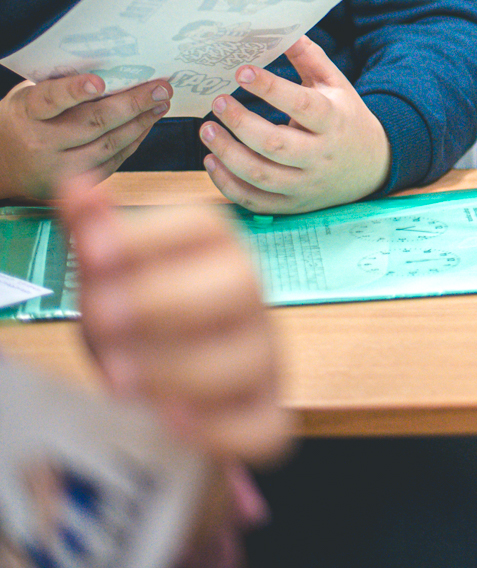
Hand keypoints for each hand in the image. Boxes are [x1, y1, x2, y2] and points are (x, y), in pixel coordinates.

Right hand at [0, 73, 171, 199]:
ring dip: (141, 123)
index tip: (99, 82)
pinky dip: (133, 142)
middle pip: (92, 122)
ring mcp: (58, 167)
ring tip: (162, 104)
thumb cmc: (24, 120)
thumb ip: (59, 85)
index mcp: (27, 112)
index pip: (51, 99)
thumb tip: (111, 64)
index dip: (74, 90)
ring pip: (108, 144)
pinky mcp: (74, 183)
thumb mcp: (28, 97)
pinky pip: (112, 162)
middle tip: (161, 88)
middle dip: (132, 104)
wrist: (2, 166)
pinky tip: (146, 124)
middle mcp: (41, 141)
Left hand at [59, 177, 290, 465]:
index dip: (152, 236)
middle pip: (240, 283)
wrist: (161, 403)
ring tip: (119, 381)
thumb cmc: (139, 329)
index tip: (93, 253)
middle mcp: (249, 302)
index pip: (207, 225)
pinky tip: (170, 423)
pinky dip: (219, 428)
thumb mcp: (109, 281)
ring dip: (180, 367)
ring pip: (251, 356)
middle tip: (100, 319)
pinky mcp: (264, 418)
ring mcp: (263, 361)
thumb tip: (75, 185)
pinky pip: (263, 425)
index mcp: (215, 255)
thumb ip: (95, 235)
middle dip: (166, 299)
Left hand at [199, 37, 390, 213]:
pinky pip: (255, 200)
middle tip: (217, 102)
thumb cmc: (346, 118)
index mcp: (334, 120)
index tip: (242, 71)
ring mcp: (307, 183)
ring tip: (206, 130)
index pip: (302, 105)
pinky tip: (212, 160)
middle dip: (240, 122)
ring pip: (260, 174)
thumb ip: (310, 60)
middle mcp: (322, 155)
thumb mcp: (337, 86)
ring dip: (227, 152)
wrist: (372, 166)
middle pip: (275, 143)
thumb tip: (285, 31)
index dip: (271, 89)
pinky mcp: (294, 204)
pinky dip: (227, 183)